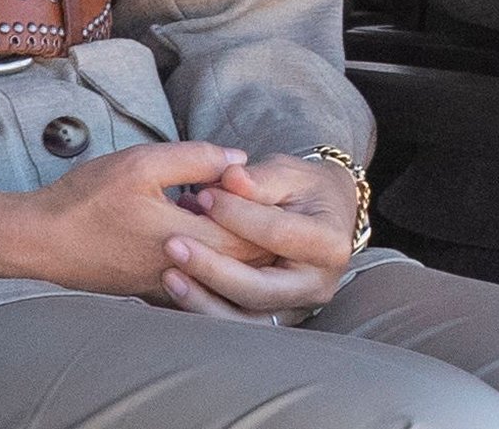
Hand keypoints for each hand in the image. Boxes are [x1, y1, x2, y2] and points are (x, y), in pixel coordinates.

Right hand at [0, 141, 272, 301]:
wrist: (42, 242)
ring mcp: (172, 286)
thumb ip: (193, 158)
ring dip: (242, 249)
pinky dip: (217, 260)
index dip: (268, 212)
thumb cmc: (86, 199)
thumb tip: (240, 160)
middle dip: (263, 233)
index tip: (276, 188)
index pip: (252, 236)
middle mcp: (187, 271)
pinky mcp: (157, 290)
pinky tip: (212, 236)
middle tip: (273, 203)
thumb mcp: (139, 163)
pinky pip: (203, 280)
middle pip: (246, 261)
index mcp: (187, 239)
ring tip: (251, 219)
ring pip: (226, 274)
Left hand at [160, 153, 357, 322]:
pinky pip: (237, 325)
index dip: (238, 215)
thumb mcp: (288, 172)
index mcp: (329, 243)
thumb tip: (231, 178)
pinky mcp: (273, 320)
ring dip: (204, 300)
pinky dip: (205, 310)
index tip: (203, 195)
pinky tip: (176, 289)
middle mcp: (317, 285)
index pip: (278, 234)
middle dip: (213, 269)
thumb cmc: (301, 188)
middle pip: (261, 288)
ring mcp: (296, 308)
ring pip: (247, 321)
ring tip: (169, 275)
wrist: (319, 214)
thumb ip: (260, 178)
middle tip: (172, 243)